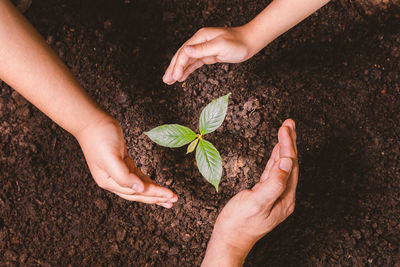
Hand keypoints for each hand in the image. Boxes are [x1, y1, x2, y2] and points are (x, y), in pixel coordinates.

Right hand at [75, 116, 177, 207]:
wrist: (91, 121)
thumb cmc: (100, 136)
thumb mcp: (111, 157)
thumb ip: (123, 176)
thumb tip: (138, 189)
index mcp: (109, 181)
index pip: (136, 192)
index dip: (154, 193)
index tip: (169, 195)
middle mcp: (112, 181)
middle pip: (138, 193)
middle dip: (157, 197)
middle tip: (174, 200)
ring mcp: (117, 173)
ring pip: (139, 187)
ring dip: (154, 192)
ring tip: (168, 197)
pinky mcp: (122, 164)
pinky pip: (137, 177)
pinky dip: (147, 182)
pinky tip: (156, 186)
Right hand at [163, 27, 253, 84]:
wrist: (250, 42)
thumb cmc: (238, 43)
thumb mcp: (220, 46)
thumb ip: (203, 49)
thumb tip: (186, 50)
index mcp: (200, 37)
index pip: (184, 52)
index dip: (178, 65)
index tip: (174, 77)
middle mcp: (199, 42)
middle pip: (182, 56)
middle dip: (173, 68)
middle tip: (165, 80)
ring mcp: (203, 49)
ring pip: (187, 61)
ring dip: (178, 70)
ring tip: (169, 81)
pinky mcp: (208, 55)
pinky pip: (194, 64)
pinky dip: (187, 70)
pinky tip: (181, 77)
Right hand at [202, 119, 297, 265]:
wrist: (229, 239)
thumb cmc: (239, 223)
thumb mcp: (257, 202)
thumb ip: (274, 182)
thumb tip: (286, 161)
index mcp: (285, 197)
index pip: (290, 164)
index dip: (288, 144)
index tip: (285, 127)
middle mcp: (284, 195)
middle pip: (290, 163)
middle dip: (290, 142)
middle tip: (289, 123)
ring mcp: (275, 195)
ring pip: (282, 166)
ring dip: (284, 147)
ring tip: (285, 130)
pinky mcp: (265, 194)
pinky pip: (273, 172)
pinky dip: (275, 158)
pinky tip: (276, 151)